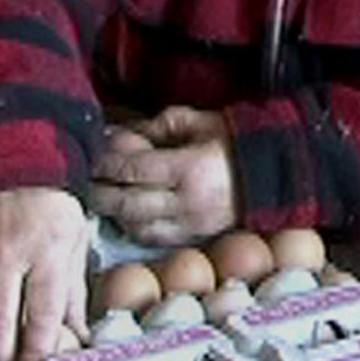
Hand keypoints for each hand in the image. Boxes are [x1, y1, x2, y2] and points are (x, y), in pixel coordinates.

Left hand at [90, 106, 239, 243]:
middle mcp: (187, 201)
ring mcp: (191, 223)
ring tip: (100, 199)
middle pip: (127, 205)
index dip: (106, 165)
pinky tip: (125, 216)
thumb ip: (162, 124)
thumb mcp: (202, 122)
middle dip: (100, 194)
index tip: (90, 157)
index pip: (133, 170)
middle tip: (84, 183)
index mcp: (188, 168)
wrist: (275, 174)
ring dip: (114, 215)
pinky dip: (134, 229)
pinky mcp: (195, 236)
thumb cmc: (235, 143)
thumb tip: (127, 132)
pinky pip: (155, 238)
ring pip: (137, 227)